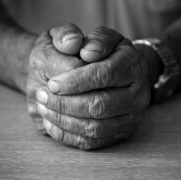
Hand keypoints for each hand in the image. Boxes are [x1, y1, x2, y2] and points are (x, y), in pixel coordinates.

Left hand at [35, 26, 154, 149]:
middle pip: (100, 105)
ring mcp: (131, 117)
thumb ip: (93, 38)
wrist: (124, 73)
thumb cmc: (107, 53)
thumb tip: (83, 50)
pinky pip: (93, 142)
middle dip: (65, 103)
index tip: (52, 82)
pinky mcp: (121, 134)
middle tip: (42, 95)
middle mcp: (138, 94)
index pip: (104, 75)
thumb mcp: (102, 37)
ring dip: (64, 119)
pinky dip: (68, 135)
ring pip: (95, 127)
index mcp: (133, 65)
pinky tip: (51, 122)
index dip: (76, 81)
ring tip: (42, 107)